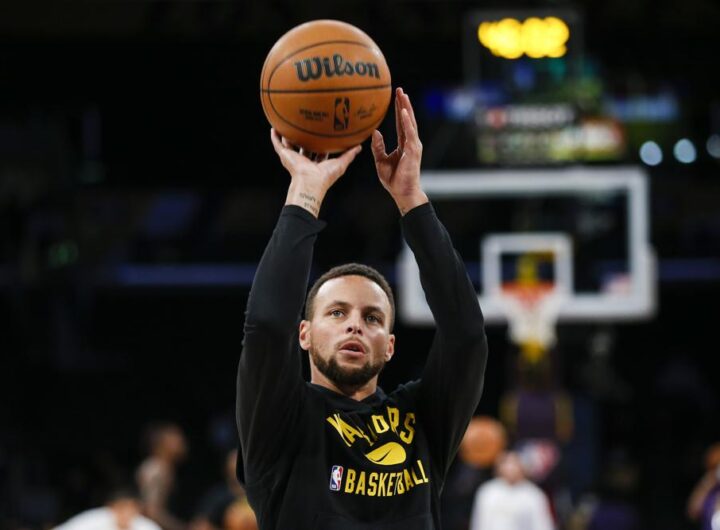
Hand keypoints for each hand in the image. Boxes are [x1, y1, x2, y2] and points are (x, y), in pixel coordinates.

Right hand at [271, 129, 361, 217]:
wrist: (310, 182)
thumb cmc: (325, 177)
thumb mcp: (341, 163)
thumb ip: (349, 154)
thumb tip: (359, 146)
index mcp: (316, 163)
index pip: (318, 151)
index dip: (321, 143)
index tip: (324, 133)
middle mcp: (304, 160)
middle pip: (304, 147)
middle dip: (305, 138)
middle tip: (307, 125)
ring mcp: (293, 157)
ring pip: (290, 144)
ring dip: (288, 135)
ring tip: (287, 123)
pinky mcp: (285, 155)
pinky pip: (277, 144)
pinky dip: (275, 137)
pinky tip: (274, 127)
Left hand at [371, 87, 427, 214]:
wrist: (402, 192)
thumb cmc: (393, 180)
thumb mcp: (380, 161)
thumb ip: (378, 147)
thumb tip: (375, 132)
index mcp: (403, 144)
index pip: (401, 123)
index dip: (399, 110)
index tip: (396, 97)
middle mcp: (410, 142)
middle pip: (407, 119)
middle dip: (404, 103)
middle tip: (399, 89)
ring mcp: (413, 146)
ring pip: (410, 123)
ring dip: (407, 108)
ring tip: (403, 95)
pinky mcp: (413, 151)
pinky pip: (410, 133)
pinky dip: (407, 121)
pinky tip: (404, 111)